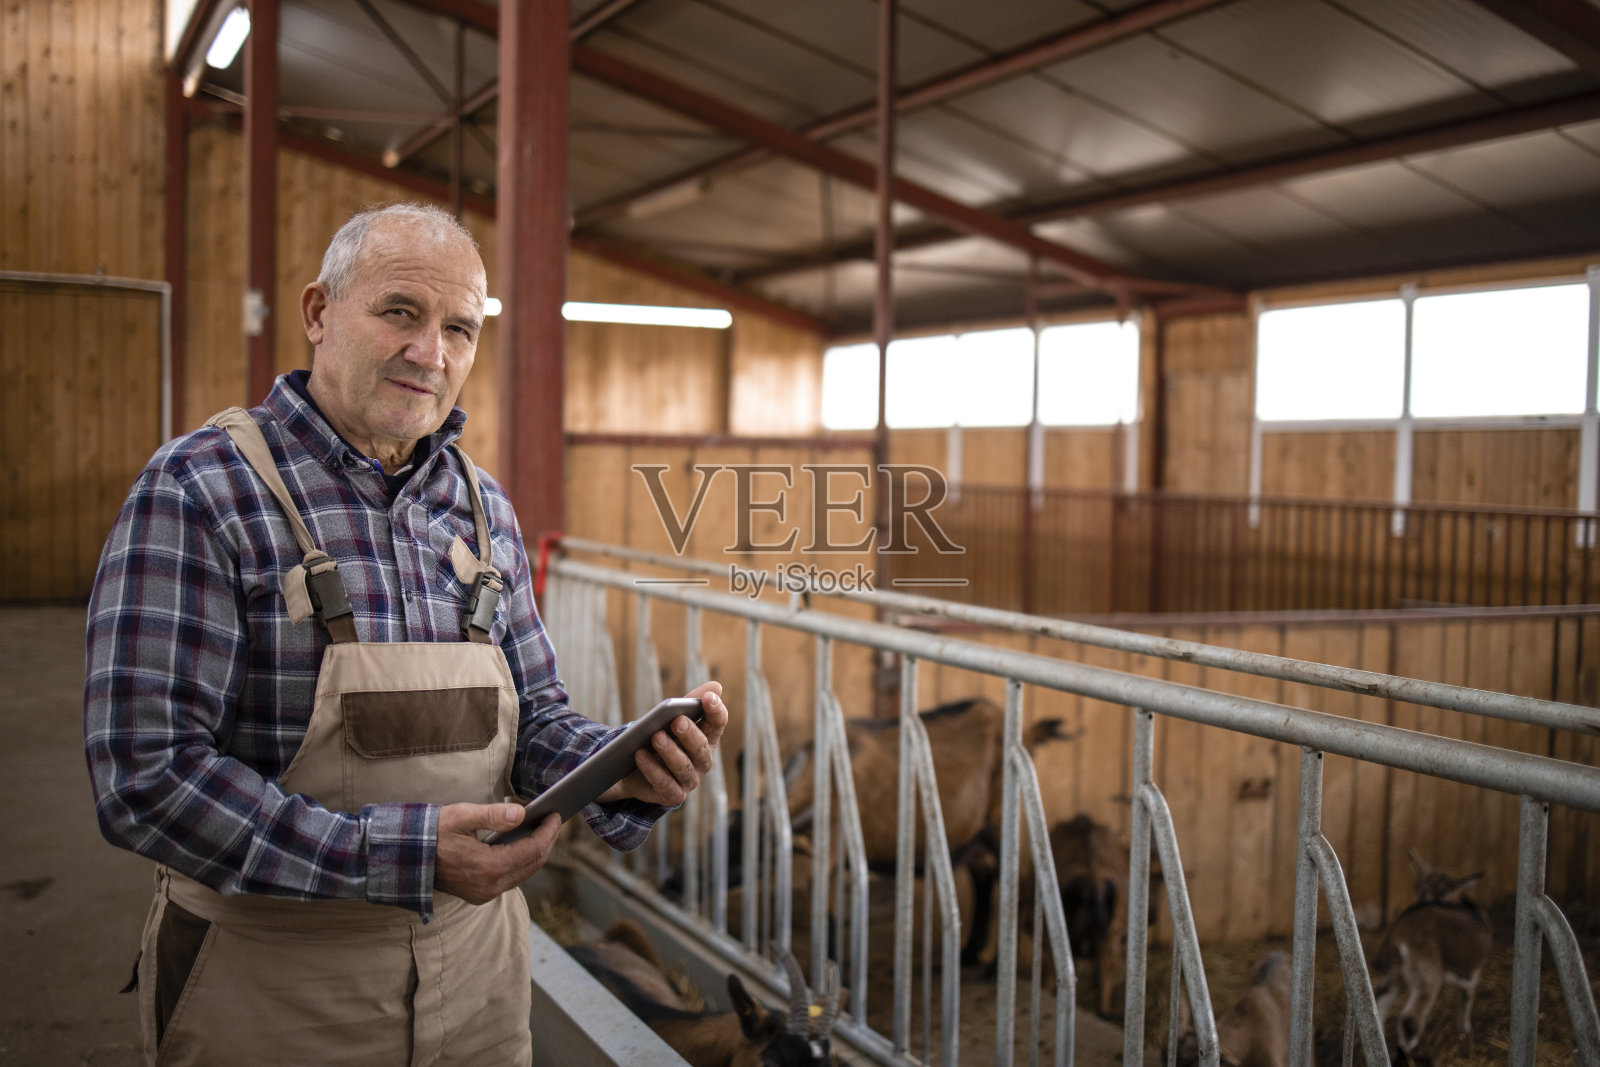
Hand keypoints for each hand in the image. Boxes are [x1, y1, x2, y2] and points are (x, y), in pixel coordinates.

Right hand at [434, 802, 560, 903]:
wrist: (406, 856)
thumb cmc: (432, 832)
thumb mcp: (461, 816)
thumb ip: (493, 815)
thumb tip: (521, 814)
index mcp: (488, 868)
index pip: (532, 850)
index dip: (548, 832)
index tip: (556, 815)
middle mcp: (489, 887)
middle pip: (532, 864)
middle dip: (546, 841)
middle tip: (552, 820)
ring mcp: (484, 894)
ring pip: (523, 873)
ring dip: (535, 852)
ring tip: (541, 829)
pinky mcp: (479, 895)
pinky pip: (510, 879)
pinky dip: (521, 861)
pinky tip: (523, 844)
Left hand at [597, 681, 727, 808]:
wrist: (631, 768)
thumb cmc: (658, 737)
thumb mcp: (671, 717)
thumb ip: (691, 701)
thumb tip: (716, 686)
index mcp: (706, 737)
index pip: (718, 724)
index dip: (716, 711)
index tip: (708, 698)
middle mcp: (702, 760)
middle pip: (701, 747)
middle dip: (690, 733)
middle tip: (676, 720)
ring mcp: (689, 780)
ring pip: (684, 767)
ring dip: (670, 752)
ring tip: (655, 737)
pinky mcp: (673, 796)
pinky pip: (665, 784)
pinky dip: (652, 770)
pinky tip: (639, 755)